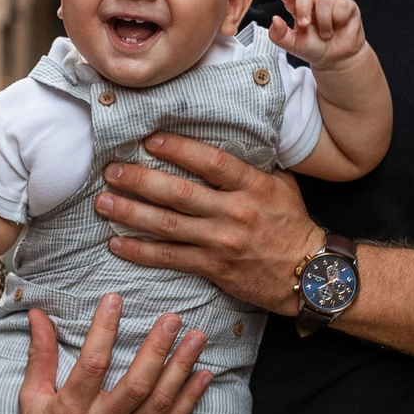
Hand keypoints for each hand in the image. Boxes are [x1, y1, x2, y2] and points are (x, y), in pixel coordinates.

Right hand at [16, 299, 211, 413]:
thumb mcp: (30, 400)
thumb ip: (40, 357)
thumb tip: (38, 314)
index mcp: (68, 410)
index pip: (91, 364)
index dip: (104, 330)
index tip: (116, 299)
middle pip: (135, 384)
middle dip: (157, 348)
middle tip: (174, 318)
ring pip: (158, 403)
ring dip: (181, 369)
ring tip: (197, 338)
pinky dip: (190, 401)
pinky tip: (203, 376)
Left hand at [96, 133, 322, 315]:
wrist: (310, 274)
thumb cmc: (292, 224)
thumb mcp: (280, 185)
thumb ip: (250, 167)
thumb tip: (221, 141)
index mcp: (253, 186)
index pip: (211, 163)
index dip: (178, 150)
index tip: (149, 140)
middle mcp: (235, 213)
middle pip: (180, 194)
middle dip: (140, 180)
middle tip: (111, 170)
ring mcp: (222, 242)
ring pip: (168, 226)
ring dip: (131, 213)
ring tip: (103, 202)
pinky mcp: (214, 268)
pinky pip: (170, 258)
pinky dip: (141, 251)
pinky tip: (117, 242)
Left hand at [268, 0, 367, 70]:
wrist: (337, 59)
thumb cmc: (315, 48)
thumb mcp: (294, 45)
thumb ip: (279, 35)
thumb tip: (275, 20)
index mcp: (298, 9)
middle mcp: (314, 2)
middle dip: (303, 8)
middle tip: (305, 24)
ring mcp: (330, 2)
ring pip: (324, 2)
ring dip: (324, 23)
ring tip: (326, 34)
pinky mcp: (346, 5)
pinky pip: (341, 7)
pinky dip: (338, 21)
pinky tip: (339, 27)